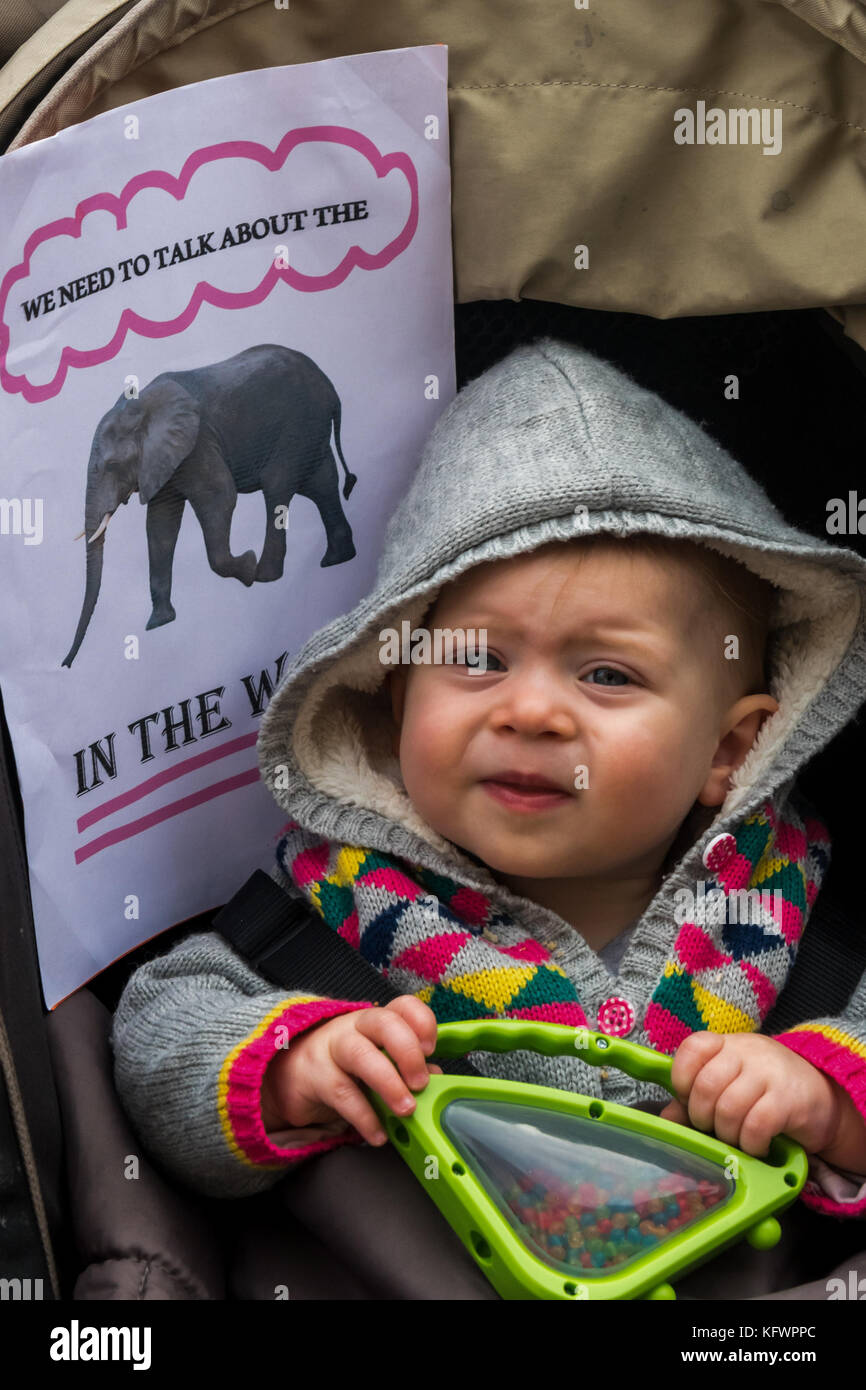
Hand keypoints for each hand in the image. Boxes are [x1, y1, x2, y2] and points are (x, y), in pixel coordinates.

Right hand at [260, 995, 442, 1144]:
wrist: (290, 1074)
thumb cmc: (342, 1067)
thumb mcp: (376, 1063)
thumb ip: (405, 1068)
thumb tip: (435, 1078)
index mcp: (376, 1021)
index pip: (403, 1006)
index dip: (421, 1022)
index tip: (431, 1048)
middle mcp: (354, 1027)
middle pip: (384, 1022)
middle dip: (408, 1052)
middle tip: (420, 1083)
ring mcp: (331, 1047)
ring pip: (361, 1054)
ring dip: (388, 1083)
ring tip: (405, 1110)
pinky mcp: (314, 1075)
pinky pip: (342, 1093)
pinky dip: (364, 1117)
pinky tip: (378, 1134)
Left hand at [657, 1031, 840, 1158]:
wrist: (824, 1098)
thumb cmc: (767, 1092)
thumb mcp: (731, 1085)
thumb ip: (696, 1098)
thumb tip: (666, 1119)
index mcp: (728, 1044)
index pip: (693, 1047)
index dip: (682, 1077)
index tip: (688, 1099)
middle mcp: (748, 1052)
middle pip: (706, 1085)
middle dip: (702, 1117)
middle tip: (713, 1128)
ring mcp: (770, 1073)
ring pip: (729, 1109)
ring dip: (727, 1134)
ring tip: (736, 1139)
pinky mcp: (789, 1100)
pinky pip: (756, 1126)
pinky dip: (750, 1144)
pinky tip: (756, 1146)